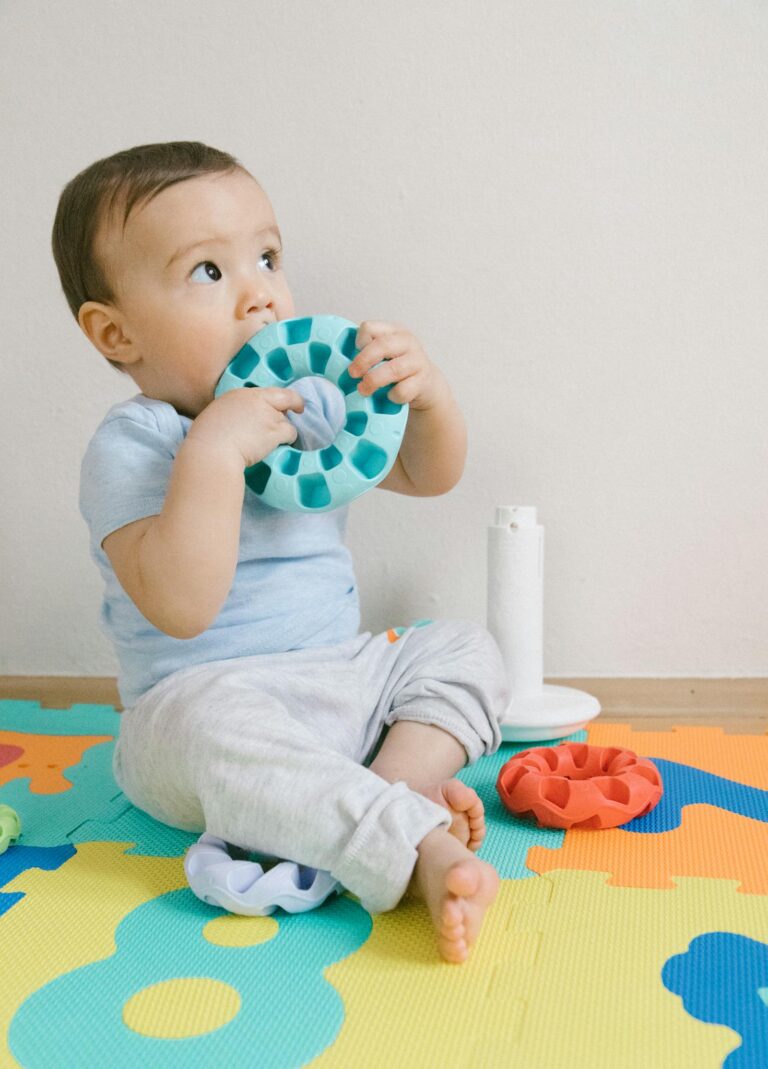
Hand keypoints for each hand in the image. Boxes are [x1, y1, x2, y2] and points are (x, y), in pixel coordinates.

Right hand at [186, 387, 304, 468]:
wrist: (211, 452)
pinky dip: (289, 439)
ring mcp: (267, 414)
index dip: (271, 399)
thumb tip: (236, 422)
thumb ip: (230, 414)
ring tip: (278, 441)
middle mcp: (255, 400)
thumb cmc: (205, 441)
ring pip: (286, 419)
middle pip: (284, 396)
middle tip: (299, 408)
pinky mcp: (275, 430)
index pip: (262, 392)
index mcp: (237, 395)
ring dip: (284, 429)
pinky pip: (291, 433)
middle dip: (294, 401)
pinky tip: (284, 446)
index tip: (276, 405)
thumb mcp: (215, 417)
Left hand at [348, 321, 443, 410]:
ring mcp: (417, 361)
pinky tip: (389, 396)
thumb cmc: (397, 367)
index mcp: (393, 331)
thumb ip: (368, 352)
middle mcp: (407, 342)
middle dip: (363, 361)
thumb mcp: (384, 353)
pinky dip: (392, 396)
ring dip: (374, 381)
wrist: (425, 384)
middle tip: (352, 374)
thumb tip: (337, 363)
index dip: (359, 342)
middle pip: (382, 346)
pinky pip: (403, 390)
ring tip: (363, 390)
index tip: (355, 354)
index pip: (369, 328)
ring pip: (393, 369)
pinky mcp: (423, 381)